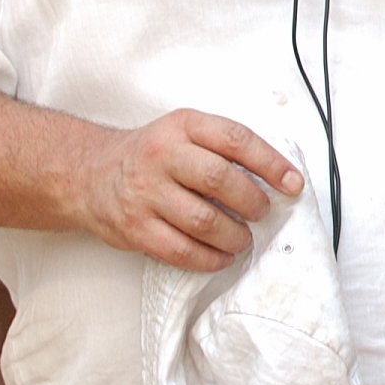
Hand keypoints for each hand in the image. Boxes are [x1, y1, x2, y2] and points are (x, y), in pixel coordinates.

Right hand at [67, 108, 303, 272]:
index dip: (270, 163)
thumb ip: (222, 147)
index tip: (293, 183)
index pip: (235, 140)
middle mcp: (162, 155)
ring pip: (203, 220)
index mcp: (182, 126)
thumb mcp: (184, 132)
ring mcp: (145, 193)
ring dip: (234, 235)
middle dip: (252, 201)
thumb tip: (277, 176)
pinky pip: (181, 250)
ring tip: (244, 238)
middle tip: (262, 212)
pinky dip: (210, 258)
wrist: (92, 173)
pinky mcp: (135, 228)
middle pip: (219, 180)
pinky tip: (222, 256)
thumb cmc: (153, 154)